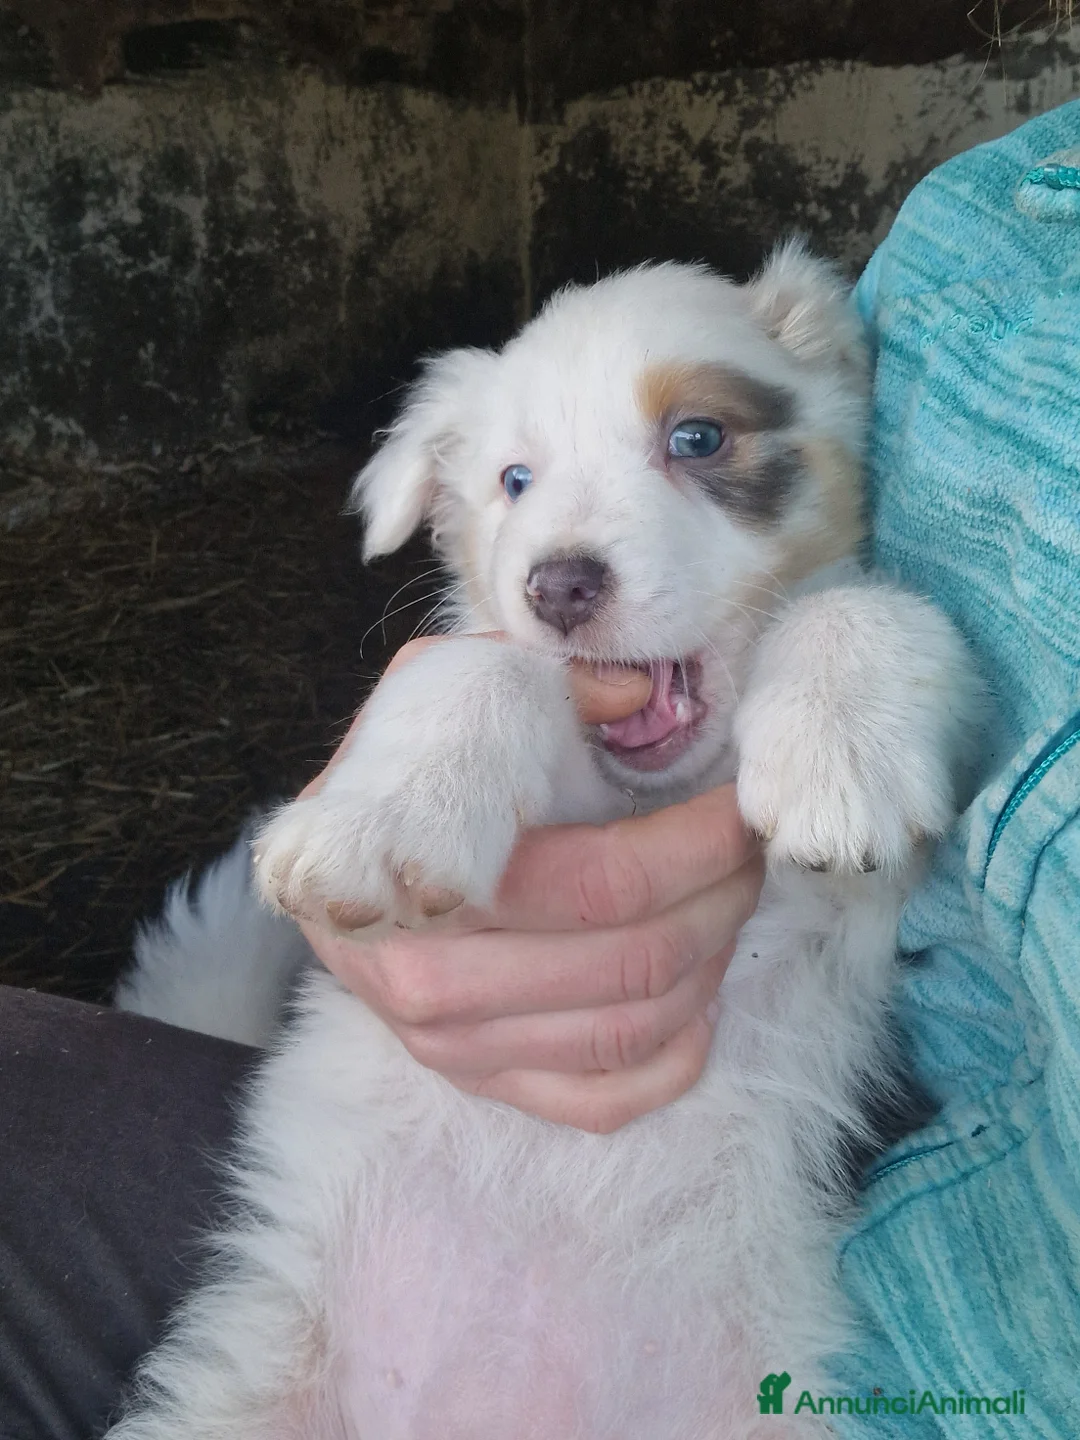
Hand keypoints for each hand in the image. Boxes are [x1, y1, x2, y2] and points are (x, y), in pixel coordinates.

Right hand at [297, 637, 762, 1132]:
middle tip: (750, 850)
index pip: (606, 885)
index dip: (699, 847)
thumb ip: (549, 680)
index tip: (740, 805)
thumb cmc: (408, 763)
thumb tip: (640, 696)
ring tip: (728, 900)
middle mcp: (434, 982)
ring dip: (710, 964)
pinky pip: (603, 1102)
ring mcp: (457, 1048)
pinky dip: (674, 1057)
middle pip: (633, 964)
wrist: (334, 859)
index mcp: (431, 877)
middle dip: (721, 899)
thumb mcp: (461, 687)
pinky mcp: (483, 1085)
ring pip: (629, 1032)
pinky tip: (698, 996)